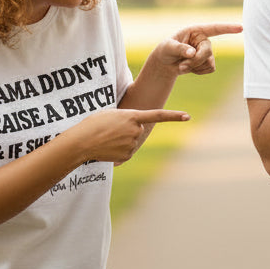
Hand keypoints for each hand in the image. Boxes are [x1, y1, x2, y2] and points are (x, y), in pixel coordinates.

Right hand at [72, 106, 189, 164]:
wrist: (82, 142)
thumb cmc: (93, 124)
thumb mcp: (111, 113)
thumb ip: (126, 118)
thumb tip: (135, 128)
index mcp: (132, 116)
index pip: (158, 115)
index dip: (173, 116)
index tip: (187, 116)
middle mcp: (136, 130)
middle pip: (138, 129)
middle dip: (129, 129)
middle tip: (112, 129)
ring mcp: (132, 144)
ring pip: (133, 141)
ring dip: (123, 139)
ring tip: (108, 138)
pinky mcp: (128, 155)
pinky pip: (128, 151)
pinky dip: (120, 149)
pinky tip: (109, 147)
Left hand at [161, 23, 242, 74]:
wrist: (167, 62)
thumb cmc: (166, 50)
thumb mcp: (168, 47)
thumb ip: (180, 49)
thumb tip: (192, 53)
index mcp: (196, 30)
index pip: (215, 28)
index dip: (228, 28)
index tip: (241, 28)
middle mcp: (204, 40)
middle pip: (208, 52)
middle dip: (195, 61)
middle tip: (182, 66)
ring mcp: (207, 51)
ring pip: (209, 62)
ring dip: (195, 67)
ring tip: (182, 66)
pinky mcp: (208, 61)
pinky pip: (209, 69)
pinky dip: (198, 71)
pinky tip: (190, 68)